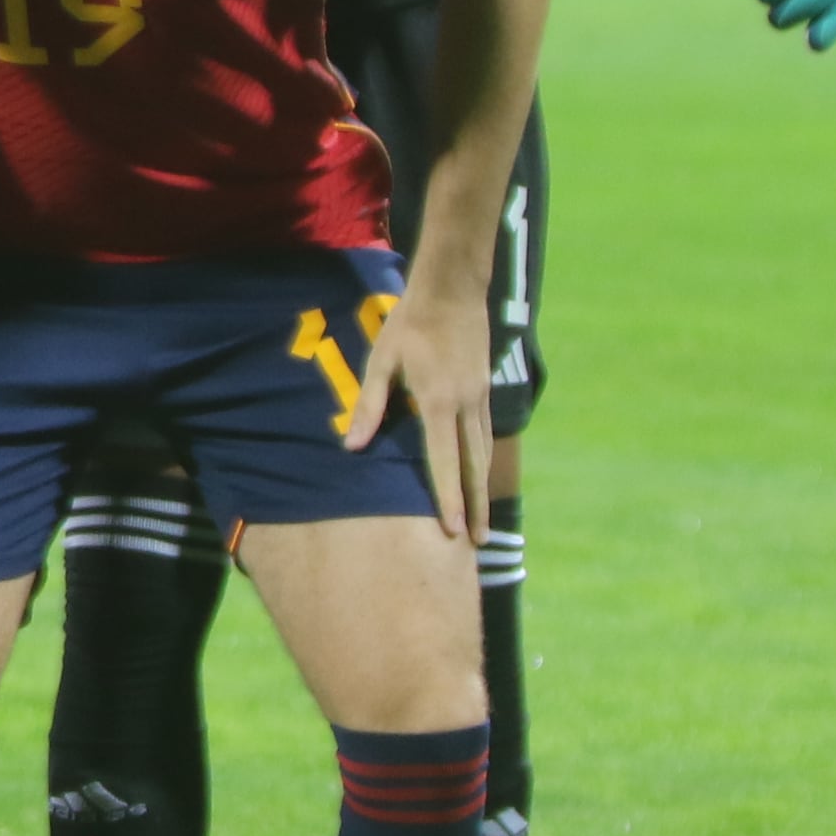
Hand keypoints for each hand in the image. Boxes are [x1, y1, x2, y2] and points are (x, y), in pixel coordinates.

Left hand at [341, 274, 492, 536]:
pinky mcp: (483, 391)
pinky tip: (480, 478)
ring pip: (483, 454)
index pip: (443, 461)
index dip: (448, 497)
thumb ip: (369, 406)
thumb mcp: (381, 363)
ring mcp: (479, 399)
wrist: (452, 291)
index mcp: (437, 402)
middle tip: (477, 544)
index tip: (453, 529)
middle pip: (473, 467)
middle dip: (475, 508)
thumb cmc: (409, 326)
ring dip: (483, 491)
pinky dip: (483, 463)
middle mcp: (465, 406)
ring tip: (483, 524)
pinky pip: (484, 436)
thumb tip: (351, 447)